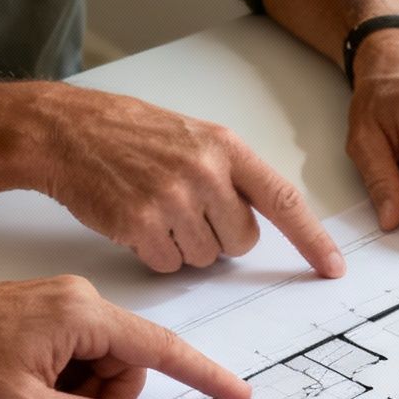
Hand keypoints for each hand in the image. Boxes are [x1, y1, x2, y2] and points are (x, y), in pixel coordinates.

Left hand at [0, 276, 250, 398]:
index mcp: (82, 314)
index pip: (160, 347)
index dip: (202, 374)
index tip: (233, 391)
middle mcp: (77, 301)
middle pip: (127, 364)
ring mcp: (57, 307)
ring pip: (99, 365)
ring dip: (79, 395)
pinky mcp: (39, 318)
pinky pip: (74, 358)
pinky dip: (61, 384)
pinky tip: (24, 392)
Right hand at [26, 84, 345, 277]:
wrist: (66, 131)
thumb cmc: (127, 133)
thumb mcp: (191, 137)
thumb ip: (229, 172)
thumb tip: (256, 218)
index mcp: (225, 147)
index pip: (283, 200)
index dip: (312, 239)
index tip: (332, 267)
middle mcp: (205, 172)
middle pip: (241, 241)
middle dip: (219, 238)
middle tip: (186, 210)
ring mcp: (172, 199)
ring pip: (204, 257)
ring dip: (182, 244)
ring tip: (154, 207)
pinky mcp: (140, 223)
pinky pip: (168, 263)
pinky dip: (153, 252)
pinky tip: (135, 220)